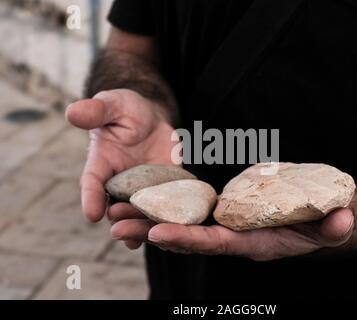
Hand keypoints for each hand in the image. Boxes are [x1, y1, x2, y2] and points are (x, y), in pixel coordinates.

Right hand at [66, 89, 176, 248]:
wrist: (152, 119)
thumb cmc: (126, 110)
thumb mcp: (113, 105)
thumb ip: (96, 111)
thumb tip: (73, 112)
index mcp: (101, 163)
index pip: (92, 182)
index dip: (91, 198)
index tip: (91, 214)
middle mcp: (119, 181)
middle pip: (115, 204)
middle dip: (118, 218)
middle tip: (120, 229)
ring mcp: (142, 188)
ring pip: (139, 211)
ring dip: (139, 225)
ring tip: (139, 241)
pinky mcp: (163, 189)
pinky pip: (165, 205)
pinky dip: (166, 218)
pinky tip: (171, 231)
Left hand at [110, 207, 353, 260]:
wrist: (324, 221)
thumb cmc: (328, 224)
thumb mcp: (335, 224)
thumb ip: (336, 226)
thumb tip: (342, 220)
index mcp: (258, 244)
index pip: (217, 244)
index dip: (188, 240)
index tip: (157, 233)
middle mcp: (238, 239)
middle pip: (190, 238)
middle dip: (154, 232)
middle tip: (116, 224)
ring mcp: (231, 228)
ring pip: (187, 226)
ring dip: (152, 220)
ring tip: (118, 212)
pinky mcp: (230, 215)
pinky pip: (196, 214)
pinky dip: (171, 209)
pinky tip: (148, 199)